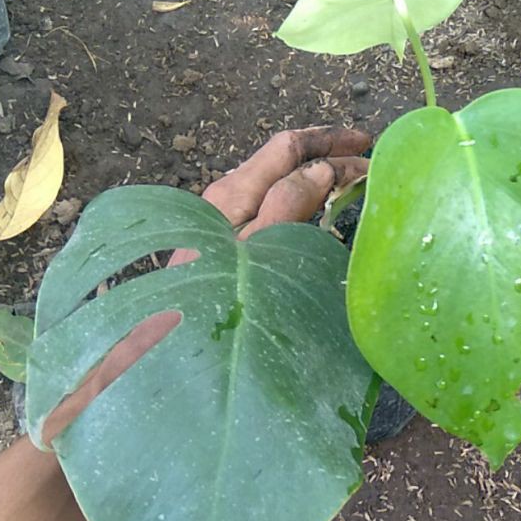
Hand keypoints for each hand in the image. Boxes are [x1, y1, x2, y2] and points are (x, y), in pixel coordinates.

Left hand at [43, 126, 369, 443]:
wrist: (144, 376)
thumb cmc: (195, 316)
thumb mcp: (245, 254)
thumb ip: (284, 208)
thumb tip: (324, 170)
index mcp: (231, 196)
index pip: (290, 150)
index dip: (333, 144)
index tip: (375, 151)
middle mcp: (228, 207)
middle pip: (286, 162)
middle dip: (330, 156)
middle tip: (375, 164)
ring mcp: (227, 233)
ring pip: (281, 191)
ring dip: (319, 182)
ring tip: (357, 191)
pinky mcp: (228, 260)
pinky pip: (275, 221)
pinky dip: (306, 212)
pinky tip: (324, 232)